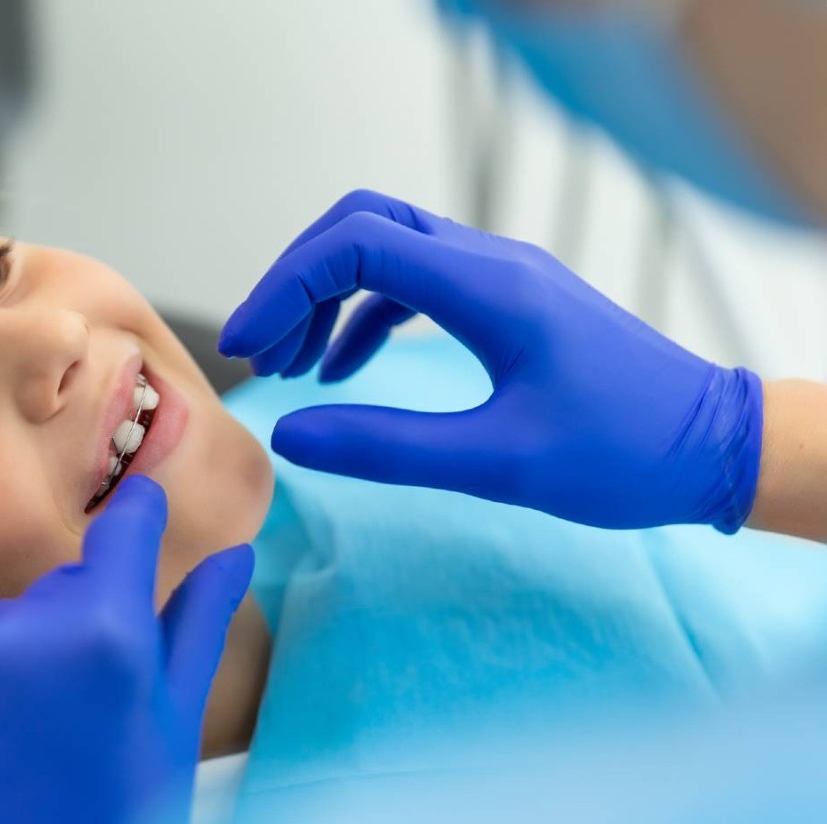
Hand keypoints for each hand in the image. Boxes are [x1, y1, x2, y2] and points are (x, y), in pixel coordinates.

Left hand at [0, 475, 254, 823]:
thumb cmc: (119, 820)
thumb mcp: (174, 726)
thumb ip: (200, 626)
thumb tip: (239, 551)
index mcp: (106, 631)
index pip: (123, 526)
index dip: (137, 516)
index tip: (139, 510)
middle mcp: (17, 629)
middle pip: (55, 588)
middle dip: (71, 627)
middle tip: (79, 710)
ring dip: (6, 667)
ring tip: (21, 743)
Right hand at [219, 189, 761, 531]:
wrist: (712, 445)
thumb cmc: (620, 455)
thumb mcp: (497, 463)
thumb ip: (387, 447)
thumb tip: (290, 435)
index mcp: (487, 287)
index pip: (355, 247)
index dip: (285, 287)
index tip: (246, 346)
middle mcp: (490, 263)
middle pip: (362, 226)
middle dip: (296, 280)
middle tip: (257, 349)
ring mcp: (499, 276)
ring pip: (386, 248)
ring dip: (326, 296)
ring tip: (288, 364)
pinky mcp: (506, 300)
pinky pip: (414, 282)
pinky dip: (364, 315)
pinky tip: (342, 367)